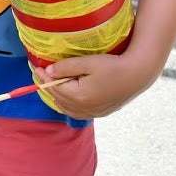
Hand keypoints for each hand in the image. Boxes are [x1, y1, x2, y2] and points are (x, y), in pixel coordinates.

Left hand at [33, 53, 151, 119]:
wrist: (138, 75)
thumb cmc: (113, 65)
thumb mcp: (87, 63)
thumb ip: (66, 67)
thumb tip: (48, 72)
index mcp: (79, 96)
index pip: (54, 87)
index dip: (44, 78)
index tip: (37, 68)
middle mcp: (85, 108)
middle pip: (59, 98)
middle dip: (49, 86)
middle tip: (42, 75)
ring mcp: (93, 112)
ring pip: (67, 108)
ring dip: (58, 97)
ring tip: (52, 85)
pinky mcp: (101, 112)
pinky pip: (78, 112)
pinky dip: (69, 105)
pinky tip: (67, 97)